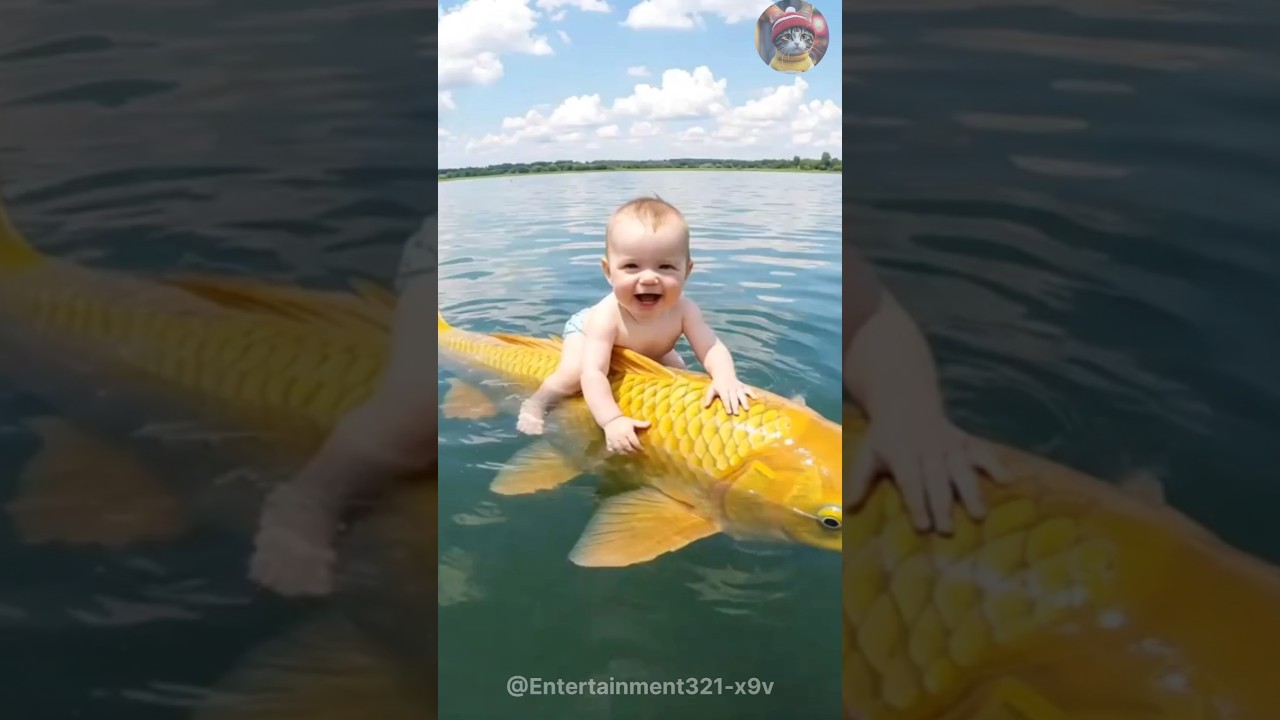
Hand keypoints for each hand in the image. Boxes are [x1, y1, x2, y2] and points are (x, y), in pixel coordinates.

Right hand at [603, 415, 649, 453]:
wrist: (610, 420)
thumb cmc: (623, 421)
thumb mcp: (632, 422)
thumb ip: (641, 424)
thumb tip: (651, 423)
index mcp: (627, 431)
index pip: (634, 441)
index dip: (639, 447)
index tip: (643, 450)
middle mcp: (620, 436)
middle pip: (627, 447)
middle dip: (633, 451)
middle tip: (638, 453)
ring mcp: (613, 440)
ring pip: (620, 450)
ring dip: (626, 453)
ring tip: (631, 454)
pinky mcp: (609, 442)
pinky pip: (612, 450)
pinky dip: (617, 452)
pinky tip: (621, 452)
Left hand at [702, 375, 755, 414]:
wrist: (723, 372)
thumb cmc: (716, 384)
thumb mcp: (711, 389)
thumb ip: (709, 398)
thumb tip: (705, 407)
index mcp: (723, 390)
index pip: (725, 398)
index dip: (727, 405)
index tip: (729, 412)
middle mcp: (731, 388)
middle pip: (733, 398)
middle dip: (735, 406)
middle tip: (737, 414)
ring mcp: (737, 387)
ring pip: (741, 394)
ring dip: (744, 402)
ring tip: (747, 409)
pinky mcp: (742, 386)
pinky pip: (748, 389)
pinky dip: (752, 393)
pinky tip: (756, 398)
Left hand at [847, 413, 1008, 533]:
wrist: (906, 400)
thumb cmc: (885, 436)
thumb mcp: (867, 454)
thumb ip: (859, 481)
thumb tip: (848, 507)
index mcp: (902, 454)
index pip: (911, 482)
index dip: (917, 503)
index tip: (923, 525)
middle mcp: (928, 450)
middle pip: (937, 481)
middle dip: (942, 505)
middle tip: (948, 530)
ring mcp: (949, 445)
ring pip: (961, 470)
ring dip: (970, 492)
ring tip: (979, 515)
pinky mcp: (965, 440)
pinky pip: (982, 451)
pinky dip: (994, 464)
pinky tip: (1007, 480)